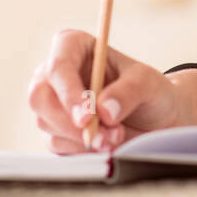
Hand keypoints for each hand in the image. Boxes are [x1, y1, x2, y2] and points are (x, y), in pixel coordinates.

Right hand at [26, 30, 181, 153]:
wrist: (155, 119)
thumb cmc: (150, 91)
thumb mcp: (150, 83)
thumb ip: (129, 91)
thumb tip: (103, 110)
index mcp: (75, 47)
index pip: (58, 64)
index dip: (68, 91)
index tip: (87, 117)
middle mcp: (57, 73)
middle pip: (41, 97)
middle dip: (72, 122)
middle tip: (106, 137)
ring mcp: (53, 102)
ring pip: (47, 123)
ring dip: (82, 138)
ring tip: (117, 136)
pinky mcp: (55, 129)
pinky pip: (58, 144)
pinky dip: (82, 149)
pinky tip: (106, 144)